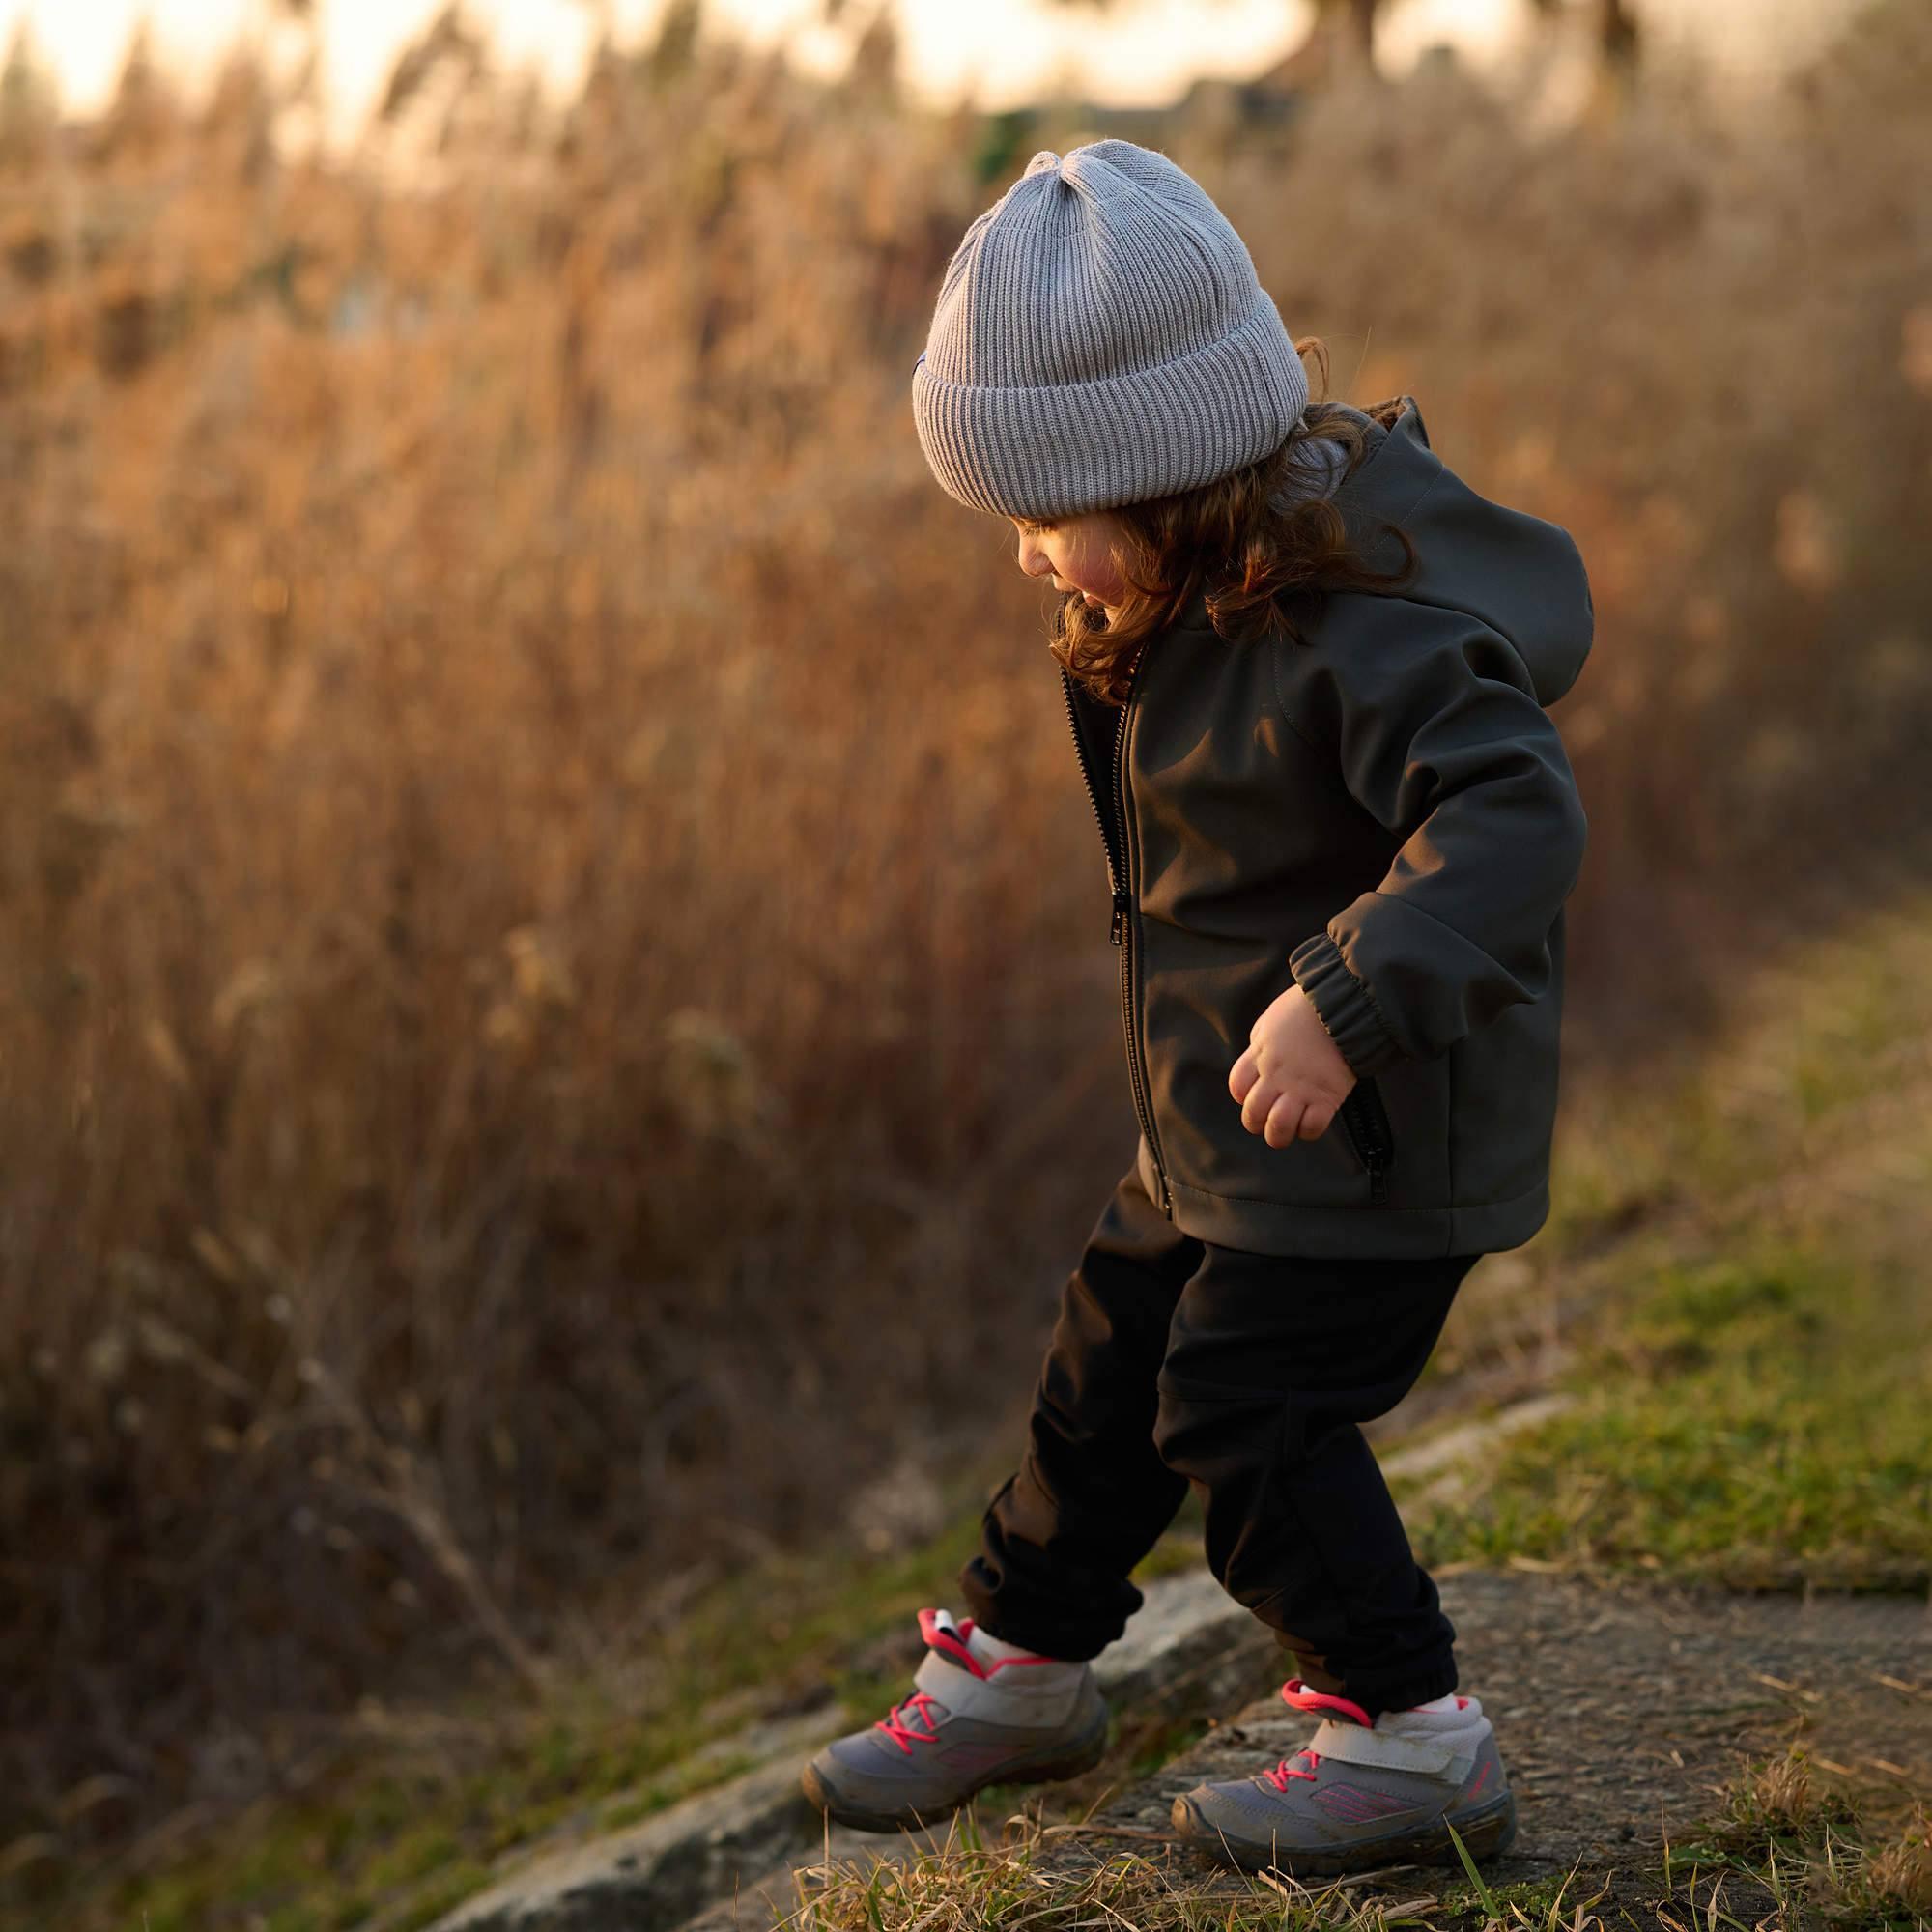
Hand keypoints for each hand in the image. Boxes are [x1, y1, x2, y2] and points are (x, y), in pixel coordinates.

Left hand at [1229, 985, 1356, 1147]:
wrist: (1341, 1005)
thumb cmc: (1306, 1007)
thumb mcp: (1271, 1020)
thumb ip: (1261, 1042)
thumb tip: (1259, 1054)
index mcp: (1259, 1055)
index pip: (1237, 1088)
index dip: (1243, 1097)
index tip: (1254, 1097)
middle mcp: (1275, 1075)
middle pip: (1253, 1113)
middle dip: (1256, 1124)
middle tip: (1266, 1122)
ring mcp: (1300, 1088)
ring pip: (1278, 1127)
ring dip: (1279, 1135)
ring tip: (1284, 1132)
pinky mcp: (1327, 1097)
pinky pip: (1312, 1127)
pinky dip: (1309, 1131)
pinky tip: (1311, 1123)